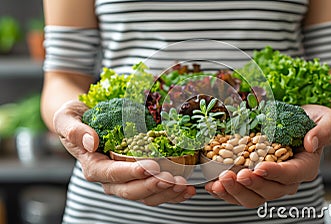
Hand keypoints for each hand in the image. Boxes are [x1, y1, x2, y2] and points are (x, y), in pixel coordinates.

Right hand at [53, 100, 195, 205]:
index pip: (112, 174)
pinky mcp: (136, 179)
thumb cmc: (75, 118)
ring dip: (165, 193)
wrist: (83, 122)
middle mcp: (109, 179)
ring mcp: (124, 181)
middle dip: (153, 186)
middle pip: (131, 190)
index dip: (131, 173)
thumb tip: (91, 142)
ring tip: (183, 186)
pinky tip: (186, 190)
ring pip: (145, 196)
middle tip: (172, 179)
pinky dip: (170, 193)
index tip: (150, 166)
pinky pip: (153, 192)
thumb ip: (74, 129)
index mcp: (93, 166)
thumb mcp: (67, 117)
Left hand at [205, 104, 330, 207]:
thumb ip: (324, 130)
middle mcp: (287, 180)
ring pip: (253, 196)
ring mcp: (269, 183)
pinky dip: (226, 191)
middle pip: (269, 191)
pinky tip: (212, 185)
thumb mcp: (326, 118)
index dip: (274, 173)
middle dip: (249, 185)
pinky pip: (241, 192)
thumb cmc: (311, 120)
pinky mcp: (255, 180)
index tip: (259, 167)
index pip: (290, 175)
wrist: (297, 124)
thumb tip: (311, 143)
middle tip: (233, 175)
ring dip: (234, 192)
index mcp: (305, 167)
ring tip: (218, 183)